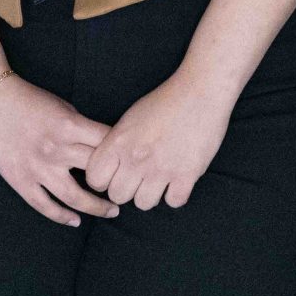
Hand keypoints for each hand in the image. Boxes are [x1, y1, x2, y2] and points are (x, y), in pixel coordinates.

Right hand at [0, 76, 119, 226]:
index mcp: (70, 126)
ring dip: (96, 207)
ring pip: (75, 197)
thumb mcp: (63, 107)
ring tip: (112, 211)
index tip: (133, 162)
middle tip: (128, 189)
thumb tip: (102, 147)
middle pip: (97, 172)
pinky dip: (62, 216)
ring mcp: (38, 168)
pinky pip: (45, 205)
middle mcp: (57, 149)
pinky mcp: (21, 180)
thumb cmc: (29, 100)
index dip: (124, 154)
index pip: (107, 144)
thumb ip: (82, 128)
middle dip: (116, 182)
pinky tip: (75, 221)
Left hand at [85, 70, 232, 211]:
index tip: (115, 174)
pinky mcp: (186, 175)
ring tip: (159, 178)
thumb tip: (110, 166)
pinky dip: (175, 194)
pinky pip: (173, 202)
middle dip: (127, 189)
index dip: (104, 180)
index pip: (95, 179)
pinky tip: (178, 180)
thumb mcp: (130, 118)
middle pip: (118, 196)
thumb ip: (117, 143)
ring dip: (151, 194)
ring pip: (143, 204)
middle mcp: (136, 158)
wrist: (200, 91)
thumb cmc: (165, 101)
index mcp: (119, 141)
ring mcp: (161, 169)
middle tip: (139, 176)